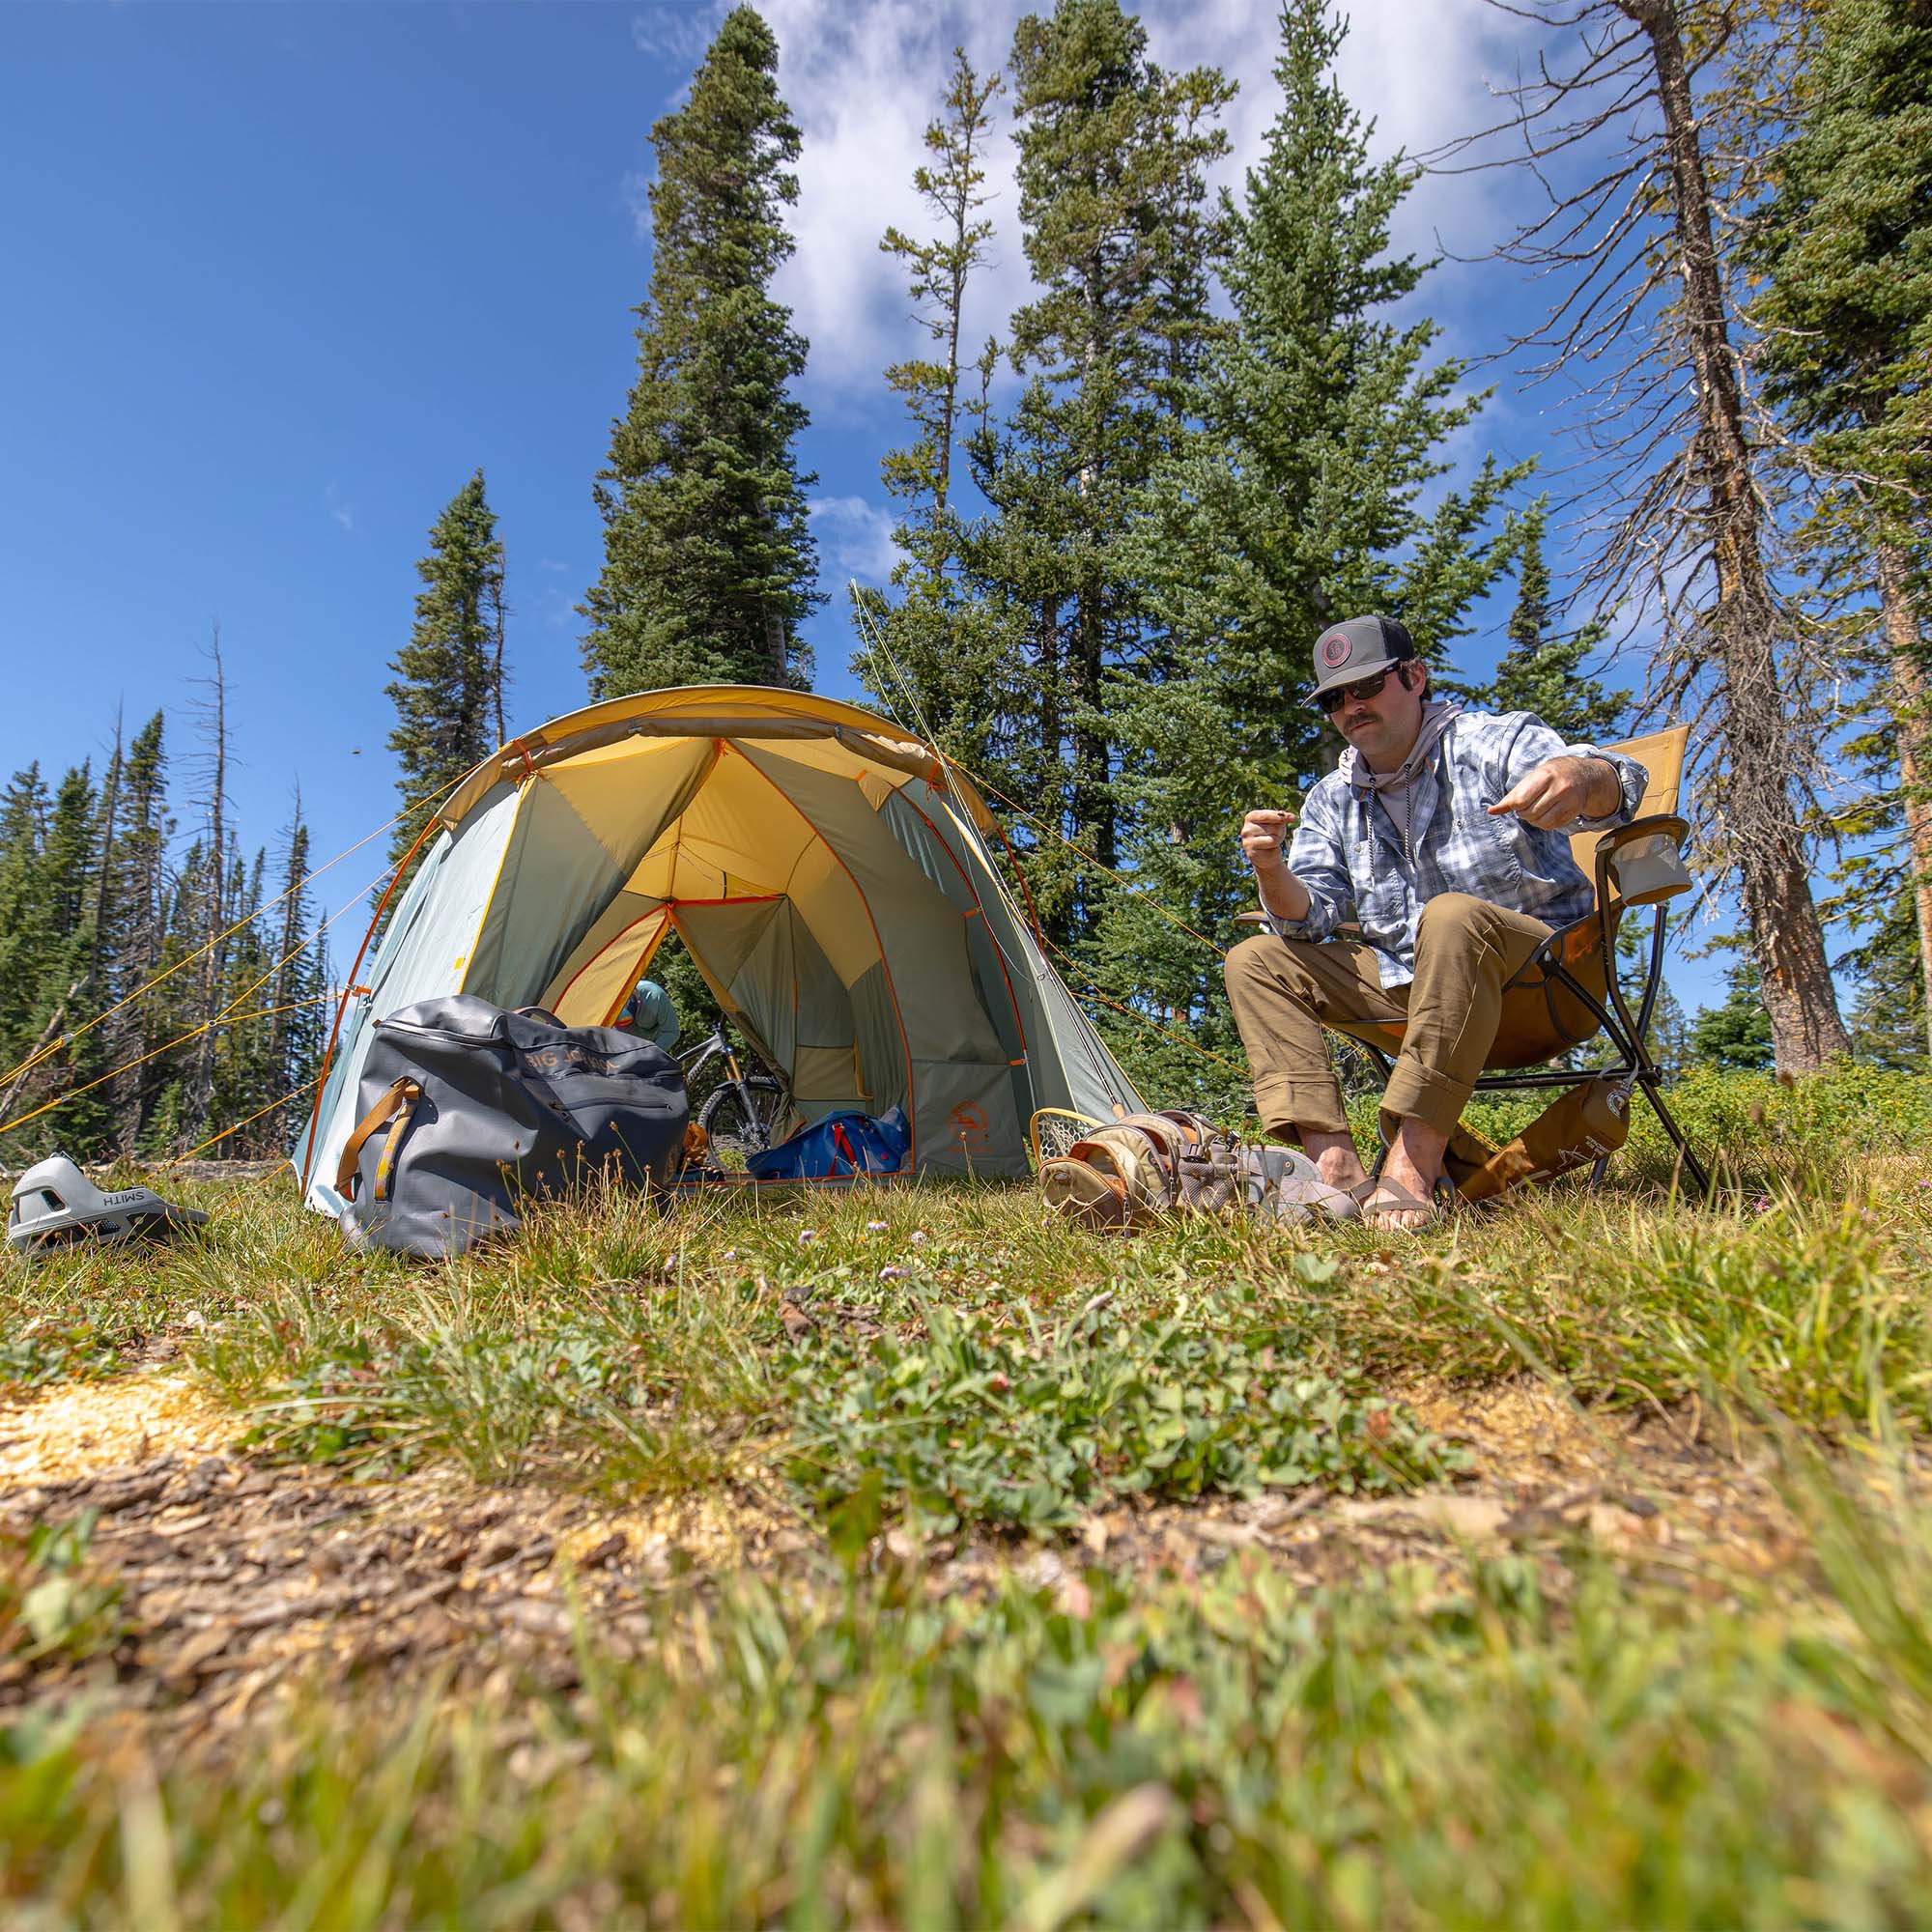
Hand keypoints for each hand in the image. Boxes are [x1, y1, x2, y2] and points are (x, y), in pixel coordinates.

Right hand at [1239, 808, 1295, 872]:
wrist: (1265, 854)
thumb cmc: (1271, 834)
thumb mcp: (1277, 822)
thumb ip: (1282, 817)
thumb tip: (1291, 817)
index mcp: (1251, 817)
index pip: (1268, 815)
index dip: (1282, 817)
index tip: (1294, 818)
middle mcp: (1246, 829)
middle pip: (1274, 828)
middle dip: (1280, 832)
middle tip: (1274, 835)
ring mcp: (1247, 842)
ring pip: (1273, 839)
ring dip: (1277, 841)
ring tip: (1271, 843)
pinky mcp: (1252, 854)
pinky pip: (1272, 851)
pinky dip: (1274, 851)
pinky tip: (1268, 851)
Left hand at [1488, 755, 1617, 829]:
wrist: (1582, 775)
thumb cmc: (1550, 776)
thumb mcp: (1531, 779)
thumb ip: (1512, 796)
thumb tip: (1491, 811)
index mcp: (1545, 776)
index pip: (1520, 801)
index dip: (1515, 806)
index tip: (1517, 803)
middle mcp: (1559, 788)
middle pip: (1530, 813)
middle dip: (1523, 813)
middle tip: (1527, 807)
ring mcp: (1569, 801)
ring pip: (1541, 822)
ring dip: (1533, 820)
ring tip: (1535, 811)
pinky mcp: (1574, 812)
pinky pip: (1552, 826)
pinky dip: (1544, 824)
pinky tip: (1546, 814)